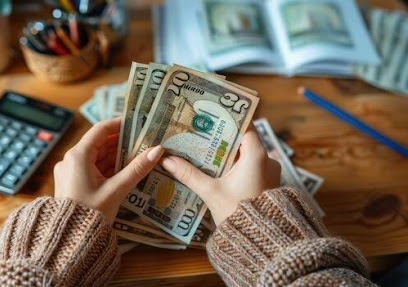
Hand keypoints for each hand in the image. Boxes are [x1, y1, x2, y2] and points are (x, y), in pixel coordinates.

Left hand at [54, 117, 163, 223]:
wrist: (69, 240)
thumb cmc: (90, 214)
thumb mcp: (116, 189)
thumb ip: (137, 168)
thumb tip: (157, 150)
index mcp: (78, 156)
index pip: (101, 129)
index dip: (120, 124)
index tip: (136, 123)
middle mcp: (70, 160)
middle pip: (99, 142)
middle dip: (121, 141)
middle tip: (142, 140)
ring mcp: (70, 171)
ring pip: (96, 156)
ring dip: (116, 155)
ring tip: (138, 154)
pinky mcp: (72, 182)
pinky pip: (92, 168)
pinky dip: (107, 167)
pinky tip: (124, 170)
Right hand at [159, 125, 280, 225]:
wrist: (259, 241)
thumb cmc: (237, 213)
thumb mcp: (210, 192)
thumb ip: (189, 174)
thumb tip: (167, 160)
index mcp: (257, 155)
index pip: (245, 126)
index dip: (228, 119)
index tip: (211, 115)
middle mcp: (267, 160)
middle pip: (243, 139)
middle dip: (222, 137)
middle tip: (201, 132)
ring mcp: (269, 172)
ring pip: (246, 154)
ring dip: (228, 152)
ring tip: (205, 150)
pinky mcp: (266, 183)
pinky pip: (250, 167)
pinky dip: (235, 165)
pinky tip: (217, 169)